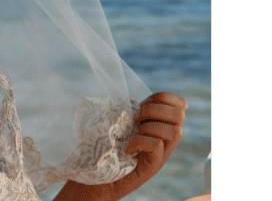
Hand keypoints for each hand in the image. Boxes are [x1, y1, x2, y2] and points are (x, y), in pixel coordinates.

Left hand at [55, 92, 186, 200]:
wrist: (96, 178)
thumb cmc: (103, 147)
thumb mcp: (119, 123)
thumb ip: (131, 111)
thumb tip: (130, 99)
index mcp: (160, 125)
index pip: (178, 103)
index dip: (162, 98)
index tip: (141, 105)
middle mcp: (166, 139)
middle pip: (179, 114)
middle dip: (154, 110)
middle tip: (135, 120)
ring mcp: (161, 154)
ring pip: (175, 131)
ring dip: (149, 126)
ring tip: (132, 133)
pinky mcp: (153, 166)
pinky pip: (156, 145)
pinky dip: (139, 142)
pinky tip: (127, 149)